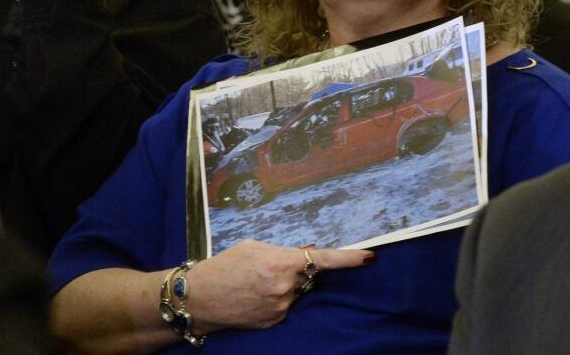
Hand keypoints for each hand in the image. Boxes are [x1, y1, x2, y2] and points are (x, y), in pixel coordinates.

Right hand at [184, 240, 372, 333]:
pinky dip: (274, 300)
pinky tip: (253, 297)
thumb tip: (305, 253)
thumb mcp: (251, 247)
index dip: (349, 258)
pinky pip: (284, 307)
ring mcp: (281, 307)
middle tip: (266, 269)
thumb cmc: (223, 266)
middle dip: (294, 271)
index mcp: (281, 262)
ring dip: (283, 286)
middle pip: (306, 276)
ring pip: (295, 292)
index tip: (369, 256)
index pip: (323, 259)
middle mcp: (286, 287)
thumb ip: (281, 250)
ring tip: (253, 284)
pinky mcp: (275, 321)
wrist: (200, 297)